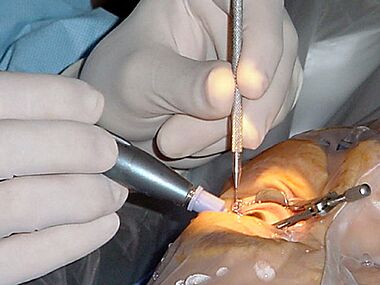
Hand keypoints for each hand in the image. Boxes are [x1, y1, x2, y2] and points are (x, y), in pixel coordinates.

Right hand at [0, 72, 127, 283]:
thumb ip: (15, 117)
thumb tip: (87, 110)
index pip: (10, 97)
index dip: (62, 98)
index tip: (94, 106)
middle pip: (29, 149)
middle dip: (83, 148)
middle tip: (109, 154)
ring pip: (29, 203)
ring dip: (89, 197)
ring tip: (114, 194)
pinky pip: (27, 258)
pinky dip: (75, 241)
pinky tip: (105, 225)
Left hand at [80, 0, 301, 168]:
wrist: (122, 116)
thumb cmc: (120, 83)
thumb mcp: (140, 79)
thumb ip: (182, 84)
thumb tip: (227, 92)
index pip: (255, 2)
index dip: (262, 40)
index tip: (249, 88)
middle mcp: (234, 22)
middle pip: (277, 50)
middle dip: (249, 104)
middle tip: (222, 136)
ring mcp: (248, 58)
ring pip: (276, 89)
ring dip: (237, 127)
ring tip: (181, 141)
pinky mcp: (254, 92)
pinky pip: (267, 114)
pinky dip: (238, 136)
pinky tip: (201, 142)